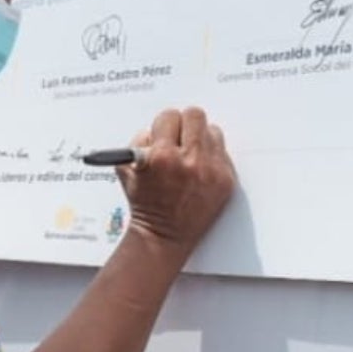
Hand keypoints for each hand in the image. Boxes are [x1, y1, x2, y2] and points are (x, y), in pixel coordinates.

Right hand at [117, 107, 235, 261]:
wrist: (164, 236)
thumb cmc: (144, 203)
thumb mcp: (127, 168)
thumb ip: (139, 141)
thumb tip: (156, 127)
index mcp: (161, 156)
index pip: (169, 116)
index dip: (164, 125)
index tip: (163, 134)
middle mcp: (189, 161)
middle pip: (195, 115)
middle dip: (184, 125)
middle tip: (180, 138)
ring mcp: (211, 171)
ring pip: (213, 131)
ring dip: (201, 139)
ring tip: (191, 155)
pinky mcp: (226, 181)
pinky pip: (223, 152)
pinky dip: (212, 157)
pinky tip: (200, 170)